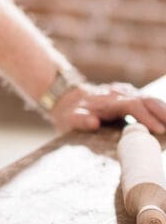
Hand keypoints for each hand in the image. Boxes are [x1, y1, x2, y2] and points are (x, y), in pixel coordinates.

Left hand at [50, 82, 165, 133]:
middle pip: (146, 100)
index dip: (146, 117)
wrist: (68, 98)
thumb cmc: (70, 112)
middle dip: (163, 112)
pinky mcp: (132, 98)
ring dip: (165, 111)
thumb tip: (93, 123)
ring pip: (151, 99)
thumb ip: (80, 120)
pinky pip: (150, 102)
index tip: (159, 129)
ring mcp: (128, 94)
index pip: (132, 105)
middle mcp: (121, 94)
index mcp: (109, 100)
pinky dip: (162, 110)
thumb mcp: (69, 118)